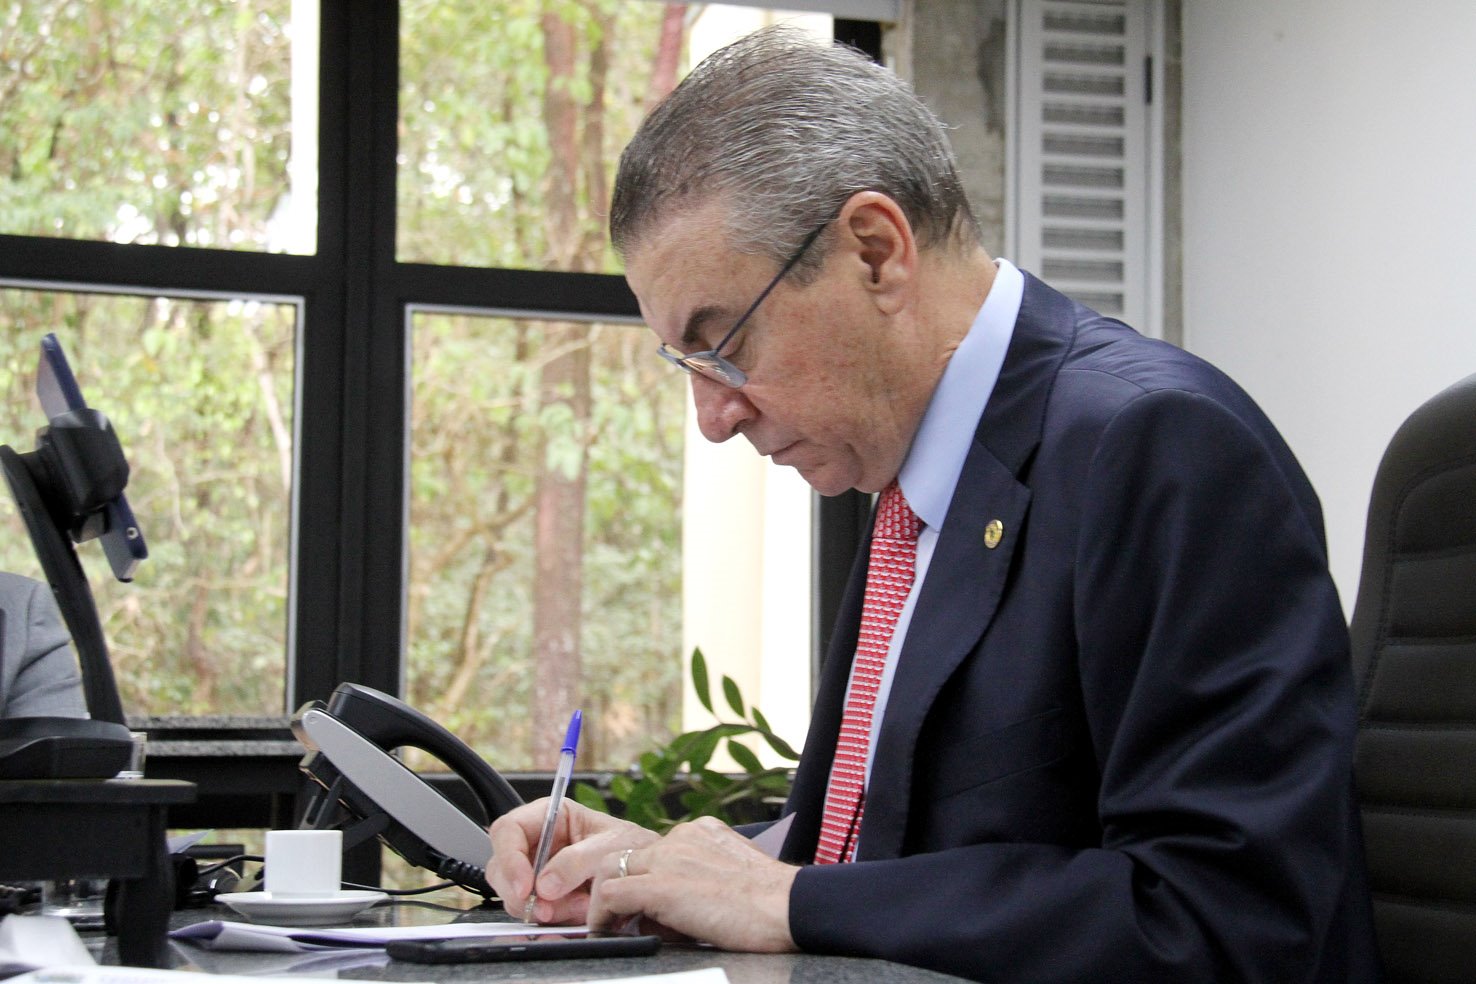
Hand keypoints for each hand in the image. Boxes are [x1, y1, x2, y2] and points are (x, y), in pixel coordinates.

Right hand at [487, 798, 658, 924]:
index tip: (525, 886)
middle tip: (542, 909)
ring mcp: (539, 872)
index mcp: (550, 816)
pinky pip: (532, 912)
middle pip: (502, 866)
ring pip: (513, 893)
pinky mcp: (546, 898)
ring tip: (574, 908)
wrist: (649, 876)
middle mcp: (539, 842)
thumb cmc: (633, 848)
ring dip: (538, 908)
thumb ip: (576, 861)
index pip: (508, 830)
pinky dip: (551, 918)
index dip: (509, 858)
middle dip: (519, 891)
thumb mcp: (611, 846)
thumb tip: (544, 885)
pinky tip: (575, 913)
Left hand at [587, 816, 798, 951]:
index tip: (640, 903)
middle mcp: (681, 838)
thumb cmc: (770, 904)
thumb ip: (699, 880)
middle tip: (618, 915)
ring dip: (607, 898)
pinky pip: (613, 893)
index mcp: (700, 833)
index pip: (654, 850)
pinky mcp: (661, 885)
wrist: (786, 906)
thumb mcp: (731, 877)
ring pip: (611, 868)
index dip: (642, 878)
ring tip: (610, 924)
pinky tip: (610, 930)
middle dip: (617, 884)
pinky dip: (604, 914)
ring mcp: (669, 858)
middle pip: (626, 854)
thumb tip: (669, 914)